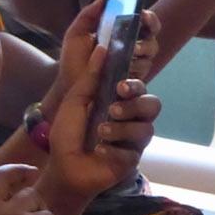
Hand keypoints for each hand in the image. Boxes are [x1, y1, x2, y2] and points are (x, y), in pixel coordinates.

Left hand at [46, 46, 160, 202]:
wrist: (61, 167)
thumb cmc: (67, 133)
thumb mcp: (75, 100)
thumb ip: (91, 76)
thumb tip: (103, 47)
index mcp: (118, 101)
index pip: (139, 87)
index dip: (135, 85)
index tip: (119, 86)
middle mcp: (130, 118)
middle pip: (153, 105)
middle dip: (135, 105)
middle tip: (114, 109)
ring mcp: (132, 140)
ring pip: (147, 129)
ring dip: (122, 129)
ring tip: (101, 132)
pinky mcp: (131, 160)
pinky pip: (133, 152)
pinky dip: (114, 150)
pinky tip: (99, 151)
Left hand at [47, 0, 158, 110]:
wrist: (69, 86)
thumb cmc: (74, 59)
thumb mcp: (76, 34)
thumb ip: (87, 15)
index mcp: (122, 32)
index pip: (144, 21)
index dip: (148, 17)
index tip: (143, 14)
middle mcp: (133, 47)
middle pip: (153, 36)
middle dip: (150, 33)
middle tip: (140, 28)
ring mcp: (134, 64)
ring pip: (150, 54)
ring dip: (143, 49)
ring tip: (132, 50)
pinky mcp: (132, 81)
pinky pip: (142, 73)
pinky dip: (136, 68)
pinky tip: (127, 66)